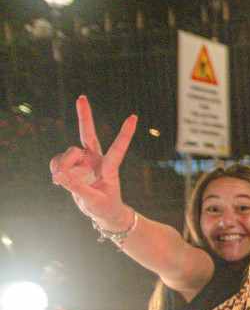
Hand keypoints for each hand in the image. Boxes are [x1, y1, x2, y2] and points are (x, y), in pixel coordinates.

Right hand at [49, 96, 136, 228]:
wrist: (102, 212)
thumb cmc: (105, 206)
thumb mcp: (93, 200)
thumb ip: (76, 188)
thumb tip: (59, 175)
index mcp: (110, 167)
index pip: (118, 148)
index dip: (125, 134)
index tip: (133, 117)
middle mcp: (96, 159)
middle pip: (88, 134)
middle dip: (84, 116)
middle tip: (82, 97)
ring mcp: (83, 160)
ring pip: (66, 154)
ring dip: (61, 166)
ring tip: (61, 181)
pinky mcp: (72, 165)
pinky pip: (58, 162)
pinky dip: (56, 170)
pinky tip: (59, 180)